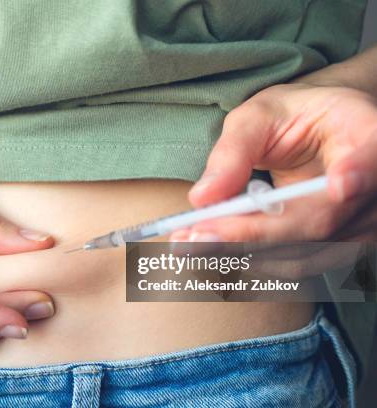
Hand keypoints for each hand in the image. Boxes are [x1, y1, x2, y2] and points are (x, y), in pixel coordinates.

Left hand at [170, 83, 376, 245]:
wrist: (317, 135)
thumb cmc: (290, 116)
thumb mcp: (257, 116)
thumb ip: (233, 151)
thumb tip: (203, 197)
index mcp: (364, 132)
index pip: (370, 155)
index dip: (358, 174)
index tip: (340, 186)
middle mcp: (373, 184)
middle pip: (322, 221)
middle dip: (252, 234)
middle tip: (194, 237)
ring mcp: (363, 221)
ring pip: (307, 253)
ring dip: (242, 256)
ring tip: (190, 244)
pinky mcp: (343, 247)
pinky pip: (298, 265)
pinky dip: (251, 262)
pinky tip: (213, 250)